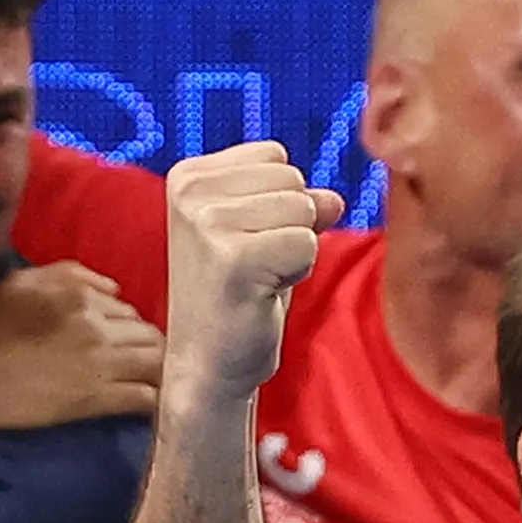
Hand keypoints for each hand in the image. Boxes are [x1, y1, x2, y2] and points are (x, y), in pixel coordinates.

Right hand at [0, 263, 160, 429]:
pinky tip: (153, 406)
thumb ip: (70, 275)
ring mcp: (100, 362)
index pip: (128, 310)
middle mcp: (96, 324)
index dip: (129, 329)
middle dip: (151, 349)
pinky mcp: (97, 399)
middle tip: (142, 366)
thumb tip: (115, 290)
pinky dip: (155, 400)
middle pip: (151, 334)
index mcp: (79, 295)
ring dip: (160, 373)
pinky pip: (146, 397)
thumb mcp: (21, 284)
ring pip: (157, 362)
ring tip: (154, 384)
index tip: (123, 344)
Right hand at [164, 143, 340, 402]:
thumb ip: (297, 204)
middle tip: (253, 267)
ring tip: (257, 280)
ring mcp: (207, 223)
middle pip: (292, 179)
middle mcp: (190, 192)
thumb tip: (334, 199)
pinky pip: (307, 244)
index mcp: (188, 177)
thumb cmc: (237, 298)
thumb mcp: (266, 235)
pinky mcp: (233, 258)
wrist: (208, 365)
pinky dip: (298, 272)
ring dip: (295, 250)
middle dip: (290, 225)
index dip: (277, 203)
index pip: (274, 156)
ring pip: (303, 209)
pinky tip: (262, 294)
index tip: (244, 244)